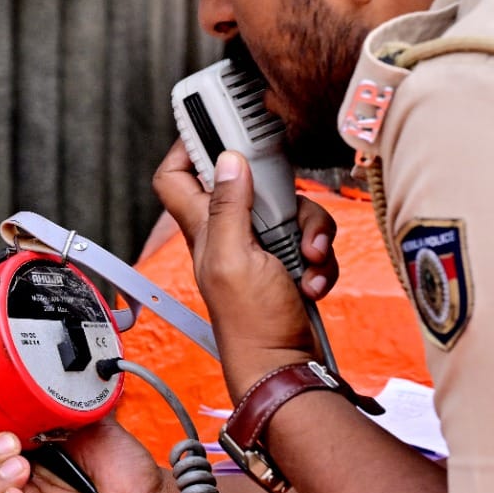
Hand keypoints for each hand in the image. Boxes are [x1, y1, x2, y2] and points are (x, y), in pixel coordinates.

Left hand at [152, 140, 331, 396]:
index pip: (175, 177)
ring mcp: (262, 249)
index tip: (215, 125)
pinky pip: (312, 240)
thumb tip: (227, 159)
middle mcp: (229, 234)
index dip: (187, 148)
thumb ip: (228, 208)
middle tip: (287, 214)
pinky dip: (318, 260)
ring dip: (310, 234)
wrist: (287, 367)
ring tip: (306, 261)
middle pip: (254, 185)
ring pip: (292, 212)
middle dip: (284, 198)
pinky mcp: (290, 263)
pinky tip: (312, 280)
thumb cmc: (253, 325)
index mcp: (203, 229)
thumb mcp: (235, 259)